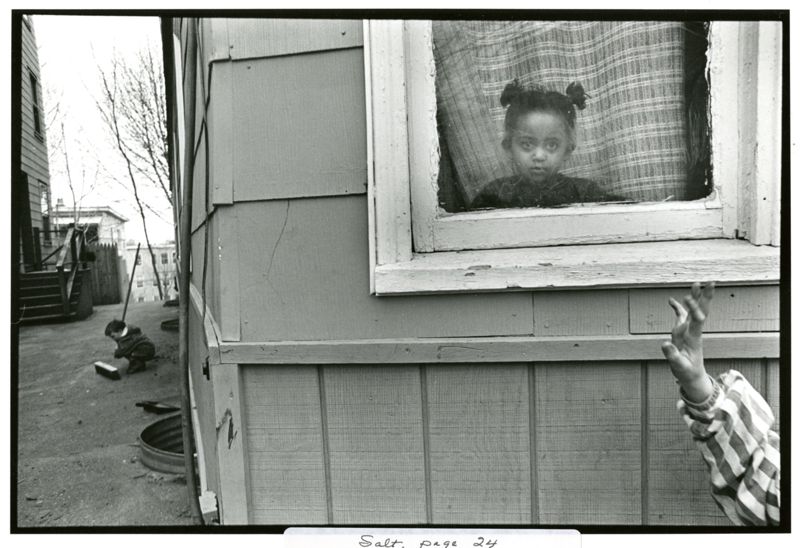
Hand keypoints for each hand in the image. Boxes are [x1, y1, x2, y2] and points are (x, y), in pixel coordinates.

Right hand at [660, 282, 714, 402]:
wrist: (692, 377)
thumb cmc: (687, 372)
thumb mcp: (679, 366)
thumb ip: (673, 355)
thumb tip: (665, 343)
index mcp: (694, 338)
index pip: (697, 320)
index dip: (694, 308)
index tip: (687, 298)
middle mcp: (693, 331)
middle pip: (702, 310)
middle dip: (705, 297)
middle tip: (710, 283)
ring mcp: (689, 330)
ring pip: (694, 310)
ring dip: (695, 297)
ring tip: (696, 283)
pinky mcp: (683, 332)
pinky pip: (681, 317)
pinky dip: (677, 308)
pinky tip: (671, 300)